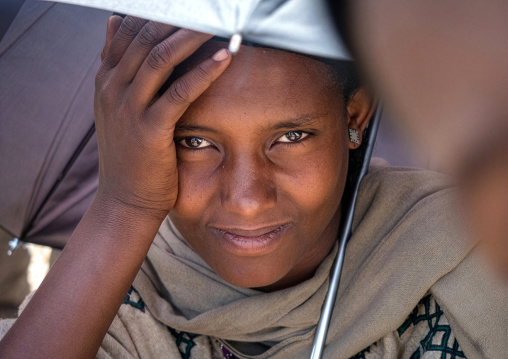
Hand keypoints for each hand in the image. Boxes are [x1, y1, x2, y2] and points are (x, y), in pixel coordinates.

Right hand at [94, 15, 230, 218]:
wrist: (125, 201)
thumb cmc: (130, 155)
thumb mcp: (117, 109)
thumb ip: (117, 67)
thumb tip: (114, 23)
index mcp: (106, 81)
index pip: (128, 30)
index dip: (156, 11)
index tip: (186, 4)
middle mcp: (113, 89)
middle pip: (145, 37)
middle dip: (177, 16)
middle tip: (208, 6)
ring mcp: (128, 109)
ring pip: (160, 58)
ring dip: (192, 35)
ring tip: (220, 21)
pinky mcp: (149, 130)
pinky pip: (179, 92)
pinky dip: (203, 72)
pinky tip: (225, 57)